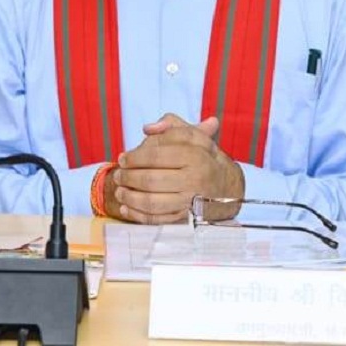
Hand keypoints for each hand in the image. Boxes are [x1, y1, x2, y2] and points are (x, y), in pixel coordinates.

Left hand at [109, 114, 244, 223]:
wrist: (227, 186)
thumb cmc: (204, 158)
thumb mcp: (193, 135)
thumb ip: (170, 125)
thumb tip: (148, 128)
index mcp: (195, 155)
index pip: (156, 155)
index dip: (134, 157)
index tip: (123, 158)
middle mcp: (195, 179)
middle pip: (150, 180)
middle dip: (127, 178)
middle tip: (118, 175)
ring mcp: (191, 202)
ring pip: (151, 202)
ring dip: (129, 197)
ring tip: (120, 191)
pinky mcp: (187, 219)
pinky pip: (158, 220)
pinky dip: (138, 215)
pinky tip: (126, 208)